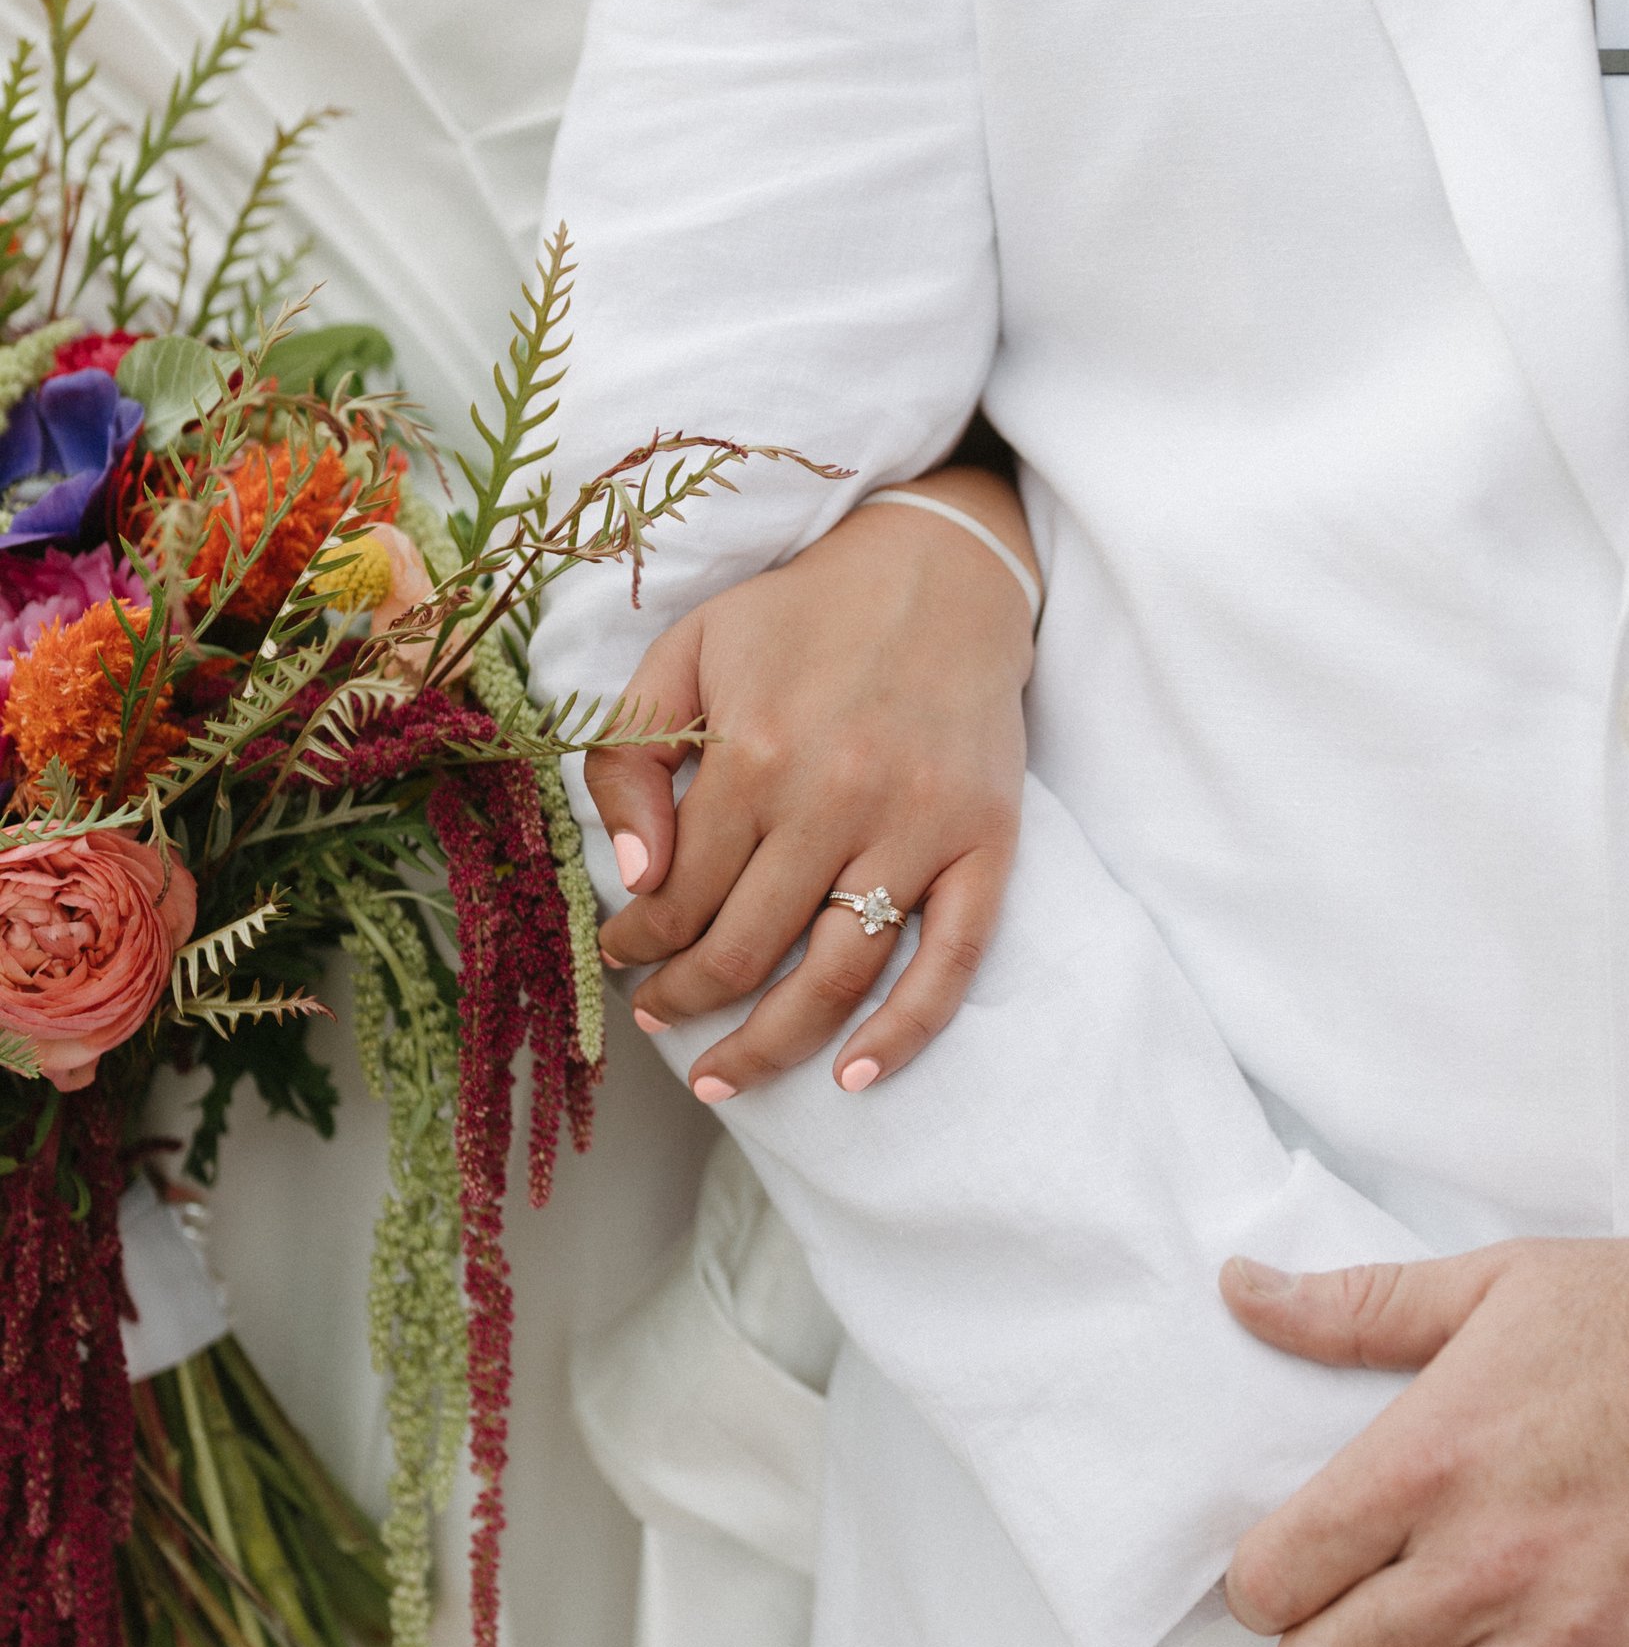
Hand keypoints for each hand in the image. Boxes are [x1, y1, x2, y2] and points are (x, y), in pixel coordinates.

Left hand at [587, 473, 1036, 1093]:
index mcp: (757, 753)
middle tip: (660, 1019)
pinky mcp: (986, 844)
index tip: (624, 957)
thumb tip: (637, 880)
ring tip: (724, 1075)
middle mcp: (839, 799)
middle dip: (686, 1001)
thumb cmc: (799, 617)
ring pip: (836, 976)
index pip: (678, 896)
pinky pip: (949, 963)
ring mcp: (920, 828)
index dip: (638, 945)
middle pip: (746, 950)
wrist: (940, 572)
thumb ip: (632, 758)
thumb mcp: (684, 654)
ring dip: (770, 1044)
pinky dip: (902, 1032)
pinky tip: (853, 1075)